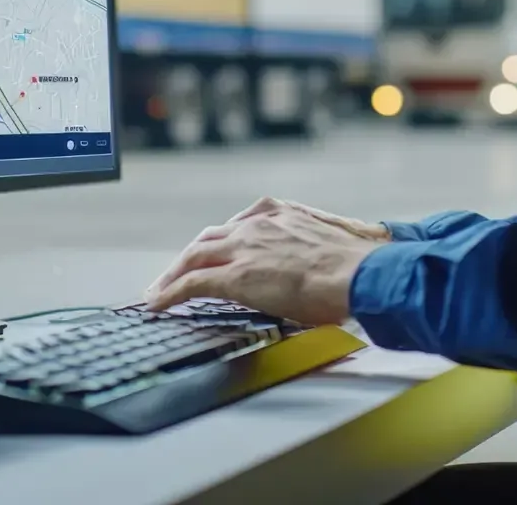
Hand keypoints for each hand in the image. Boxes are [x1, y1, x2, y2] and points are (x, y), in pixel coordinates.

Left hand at [144, 199, 387, 323]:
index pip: (237, 226)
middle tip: (174, 273)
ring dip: (172, 275)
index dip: (220, 242)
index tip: (212, 252)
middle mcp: (255, 225)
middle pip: (209, 239)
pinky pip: (191, 283)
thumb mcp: (328, 243)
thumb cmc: (355, 266)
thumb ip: (310, 247)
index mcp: (279, 214)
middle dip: (189, 257)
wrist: (358, 273)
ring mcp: (243, 248)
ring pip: (194, 257)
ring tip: (158, 291)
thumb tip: (316, 265)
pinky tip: (158, 303)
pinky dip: (169, 293)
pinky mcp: (234, 275)